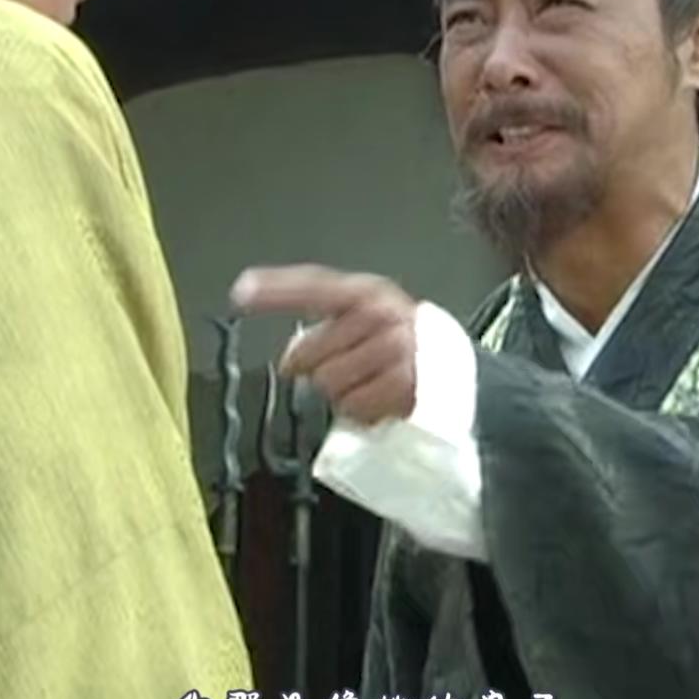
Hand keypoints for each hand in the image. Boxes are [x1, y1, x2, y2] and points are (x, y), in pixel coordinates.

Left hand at [230, 265, 417, 423]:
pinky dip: (360, 411)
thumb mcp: (370, 323)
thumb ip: (329, 328)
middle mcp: (381, 316)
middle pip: (310, 352)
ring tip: (367, 384)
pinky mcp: (404, 385)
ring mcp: (393, 350)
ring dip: (341, 393)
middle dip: (317, 368)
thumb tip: (291, 354)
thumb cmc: (406, 347)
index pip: (314, 286)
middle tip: (346, 370)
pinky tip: (378, 400)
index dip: (275, 290)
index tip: (241, 293)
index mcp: (369, 294)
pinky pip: (353, 407)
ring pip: (328, 383)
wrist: (457, 376)